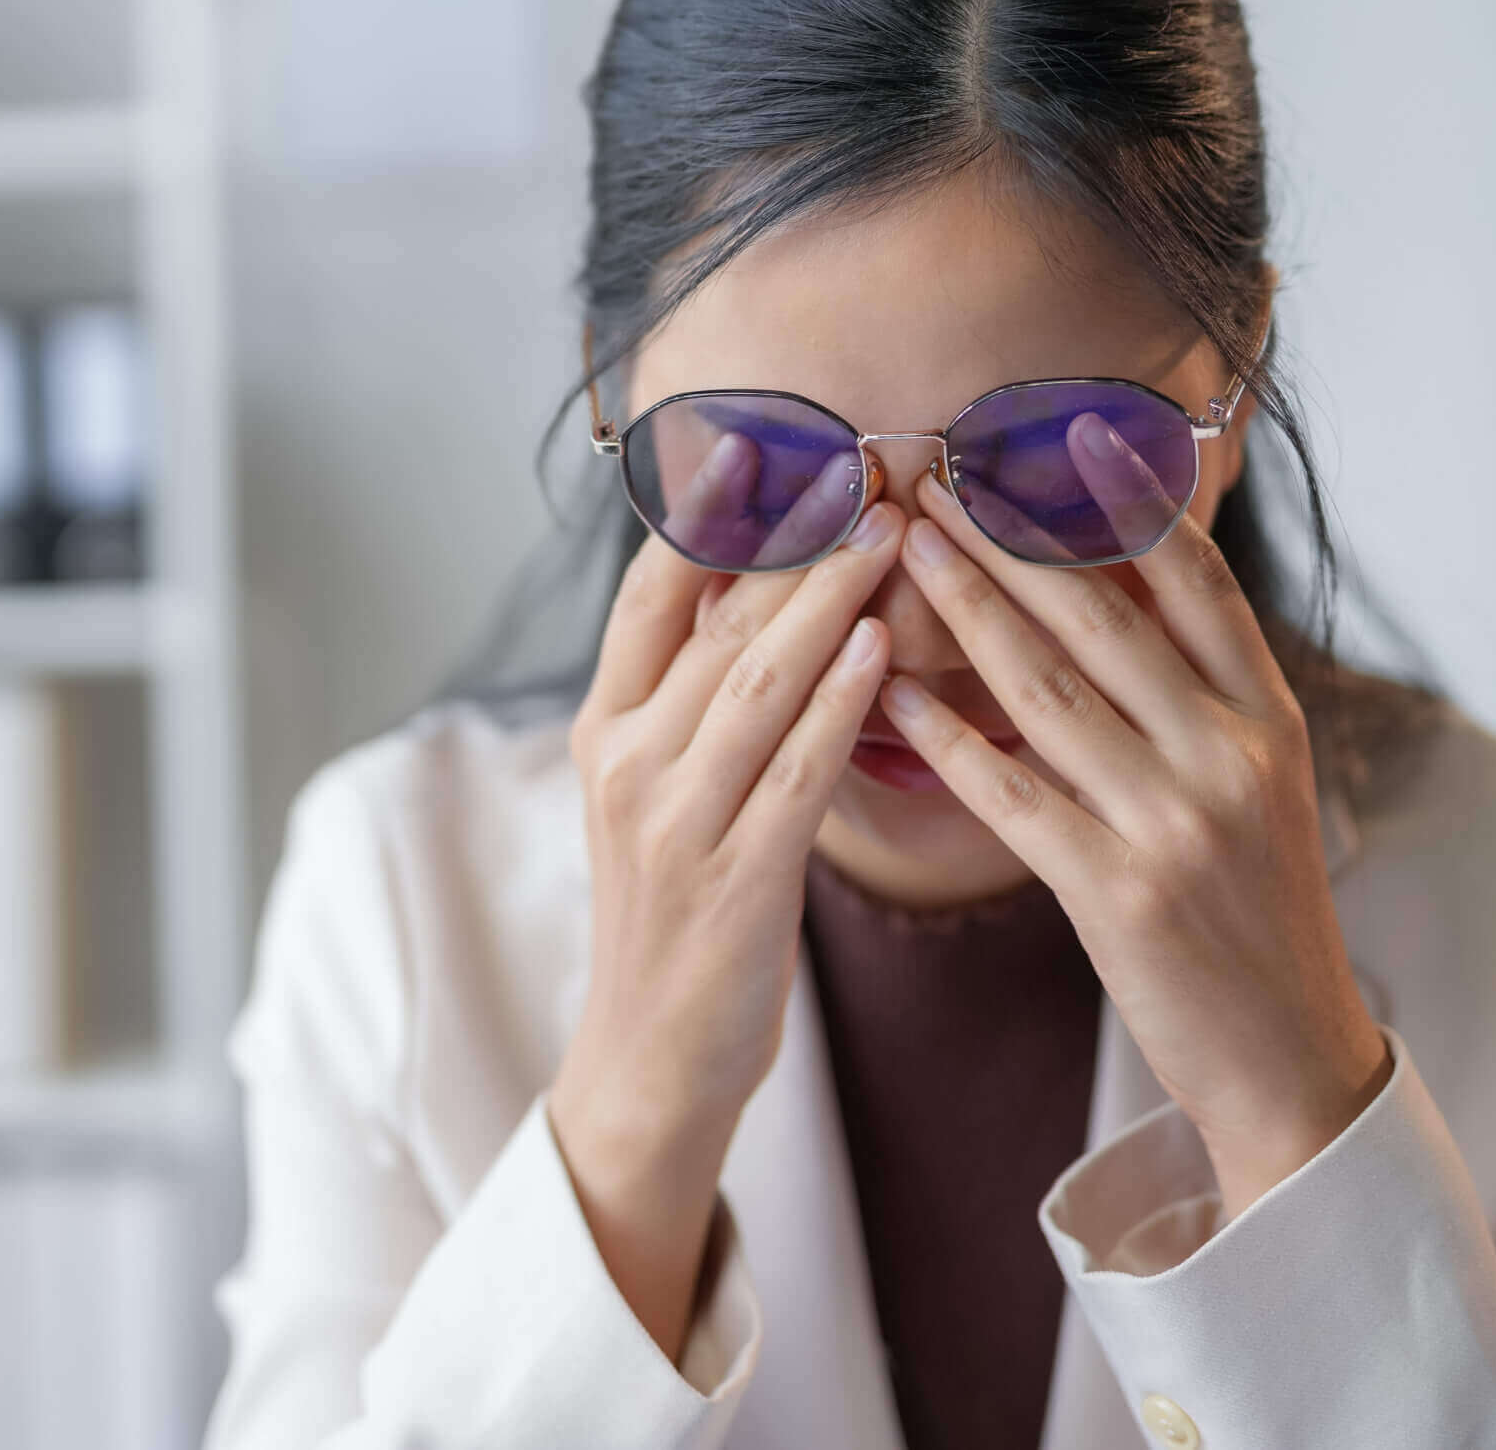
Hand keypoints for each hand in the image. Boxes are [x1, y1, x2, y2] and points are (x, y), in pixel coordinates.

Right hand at [550, 489, 904, 1363]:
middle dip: (795, 535)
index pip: (650, 590)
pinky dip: (838, 704)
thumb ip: (707, 695)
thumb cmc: (680, 912)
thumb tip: (781, 587)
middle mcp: (625, 760)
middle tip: (866, 456)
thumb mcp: (668, 790)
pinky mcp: (730, 882)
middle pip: (716, 620)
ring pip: (755, 682)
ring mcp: (672, 820)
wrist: (651, 1059)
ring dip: (825, 597)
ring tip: (889, 525)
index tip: (782, 436)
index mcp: (605, 727)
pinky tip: (882, 647)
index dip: (714, 508)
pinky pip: (793, 772)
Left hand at [879, 428, 1391, 1225]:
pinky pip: (1011, 794)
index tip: (1058, 432)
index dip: (1125, 501)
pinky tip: (889, 688)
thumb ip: (1196, 694)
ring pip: (1048, 691)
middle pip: (1105, 617)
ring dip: (964, 608)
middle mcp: (1233, 756)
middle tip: (933, 472)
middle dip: (1009, 536)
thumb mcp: (1258, 786)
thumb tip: (1105, 589)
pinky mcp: (1117, 893)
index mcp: (1271, 719)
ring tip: (900, 544)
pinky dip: (945, 736)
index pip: (1196, 582)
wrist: (1290, 1058)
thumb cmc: (1254, 910)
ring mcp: (1176, 824)